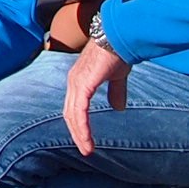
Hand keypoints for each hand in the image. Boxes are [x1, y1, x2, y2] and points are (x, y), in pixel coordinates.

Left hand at [62, 37, 130, 156]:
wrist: (119, 37)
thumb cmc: (117, 53)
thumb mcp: (117, 77)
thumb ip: (116, 92)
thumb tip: (118, 108)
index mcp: (79, 80)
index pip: (74, 106)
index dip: (79, 123)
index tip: (86, 139)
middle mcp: (73, 81)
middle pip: (69, 113)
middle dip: (76, 132)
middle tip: (85, 149)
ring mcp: (76, 82)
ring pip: (73, 114)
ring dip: (79, 134)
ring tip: (87, 149)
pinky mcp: (83, 84)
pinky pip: (79, 111)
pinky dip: (82, 127)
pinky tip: (87, 139)